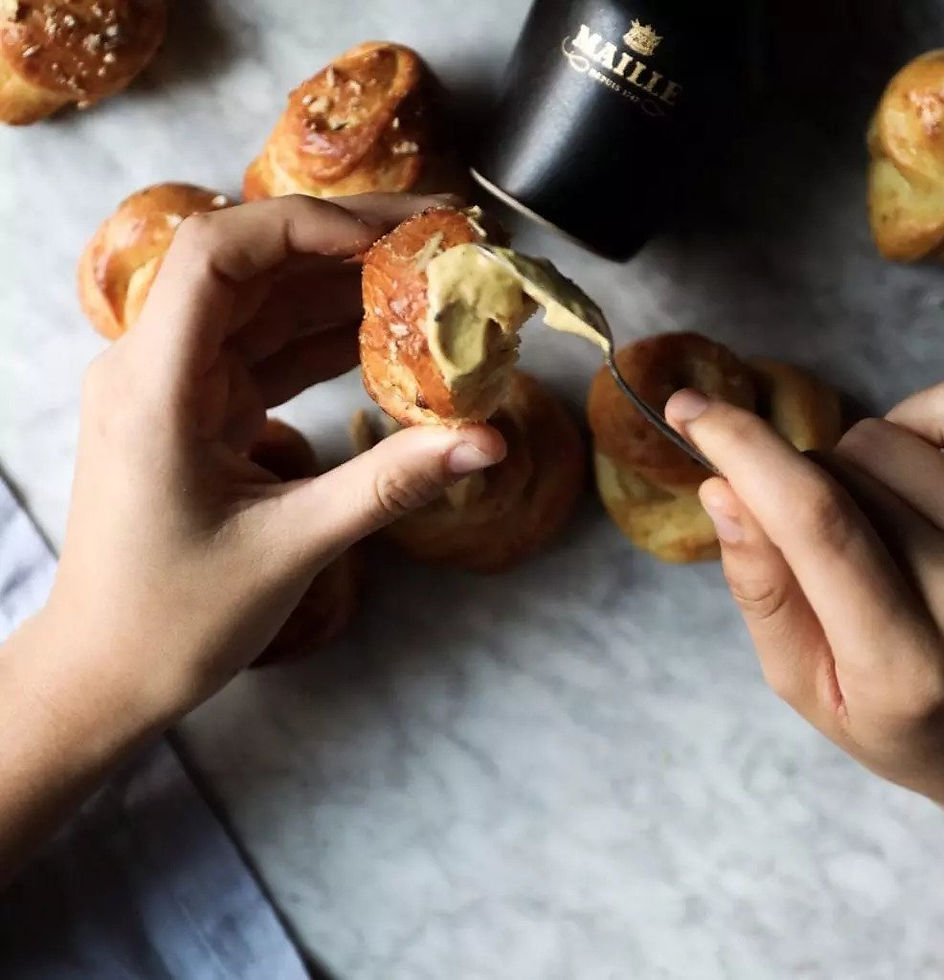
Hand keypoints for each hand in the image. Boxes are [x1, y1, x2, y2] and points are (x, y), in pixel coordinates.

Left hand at [47, 192, 505, 718]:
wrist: (109, 671)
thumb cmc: (177, 620)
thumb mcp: (292, 547)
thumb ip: (391, 485)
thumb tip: (489, 441)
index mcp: (154, 386)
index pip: (216, 256)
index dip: (304, 227)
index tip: (389, 240)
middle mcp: (156, 365)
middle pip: (251, 266)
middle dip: (345, 243)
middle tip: (439, 234)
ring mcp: (178, 385)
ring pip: (266, 307)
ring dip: (344, 288)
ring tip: (429, 275)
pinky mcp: (202, 410)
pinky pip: (269, 353)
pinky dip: (328, 341)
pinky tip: (389, 333)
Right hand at [666, 377, 943, 833]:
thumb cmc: (902, 720)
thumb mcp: (807, 685)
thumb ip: (762, 591)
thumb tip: (722, 488)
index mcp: (904, 666)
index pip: (815, 521)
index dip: (743, 450)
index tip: (690, 412)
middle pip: (837, 471)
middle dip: (794, 486)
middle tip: (820, 549)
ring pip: (881, 438)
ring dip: (850, 467)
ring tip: (874, 525)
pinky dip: (909, 425)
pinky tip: (911, 479)